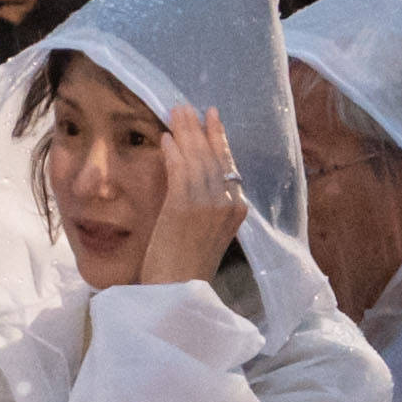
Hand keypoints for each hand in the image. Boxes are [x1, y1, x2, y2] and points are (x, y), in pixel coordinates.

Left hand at [139, 107, 245, 286]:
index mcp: (236, 211)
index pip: (228, 165)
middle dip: (199, 129)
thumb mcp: (204, 234)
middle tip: (186, 107)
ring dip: (185, 132)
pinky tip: (165, 138)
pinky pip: (180, 169)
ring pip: (197, 159)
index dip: (218, 138)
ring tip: (174, 113)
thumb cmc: (185, 269)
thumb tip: (188, 176)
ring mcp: (208, 204)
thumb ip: (205, 207)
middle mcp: (228, 204)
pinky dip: (173, 151)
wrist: (177, 294)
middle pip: (214, 156)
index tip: (210, 117)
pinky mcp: (184, 207)